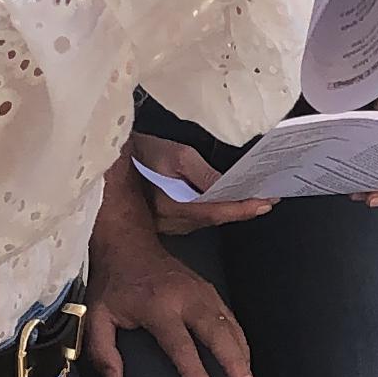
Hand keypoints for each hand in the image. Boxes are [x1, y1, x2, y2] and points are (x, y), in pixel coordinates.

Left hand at [86, 210, 256, 376]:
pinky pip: (232, 319)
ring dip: (244, 359)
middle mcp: (186, 298)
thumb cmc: (114, 284)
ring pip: (231, 327)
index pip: (181, 344)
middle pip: (218, 335)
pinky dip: (241, 343)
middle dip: (236, 366)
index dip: (195, 372)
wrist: (129, 244)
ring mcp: (202, 292)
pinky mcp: (210, 290)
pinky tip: (245, 364)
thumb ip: (101, 350)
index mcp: (158, 306)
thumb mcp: (96, 315)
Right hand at [133, 136, 273, 233]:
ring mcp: (166, 224)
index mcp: (171, 207)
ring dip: (229, 211)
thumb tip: (226, 186)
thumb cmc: (140, 153)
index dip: (242, 209)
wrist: (110, 158)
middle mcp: (170, 222)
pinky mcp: (164, 220)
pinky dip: (214, 209)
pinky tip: (226, 200)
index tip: (265, 203)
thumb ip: (202, 173)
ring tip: (253, 199)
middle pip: (214, 219)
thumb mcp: (174, 155)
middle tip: (267, 200)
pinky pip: (195, 218)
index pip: (216, 212)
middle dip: (241, 211)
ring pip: (205, 221)